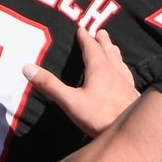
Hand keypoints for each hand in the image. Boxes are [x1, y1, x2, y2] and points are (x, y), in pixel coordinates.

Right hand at [23, 26, 137, 136]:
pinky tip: (126, 78)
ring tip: (114, 49)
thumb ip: (50, 85)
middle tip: (102, 32)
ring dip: (115, 53)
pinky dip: (124, 70)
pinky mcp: (134, 96)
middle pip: (109, 52)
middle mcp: (115, 73)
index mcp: (99, 70)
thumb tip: (27, 67)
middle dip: (103, 41)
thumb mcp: (70, 101)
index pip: (92, 48)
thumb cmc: (99, 116)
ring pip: (120, 63)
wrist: (132, 133)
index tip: (82, 29)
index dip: (85, 38)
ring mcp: (127, 84)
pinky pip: (128, 77)